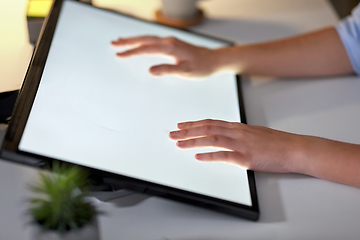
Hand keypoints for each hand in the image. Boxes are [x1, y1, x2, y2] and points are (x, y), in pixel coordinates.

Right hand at [111, 36, 220, 77]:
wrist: (213, 60)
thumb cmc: (201, 67)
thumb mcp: (185, 71)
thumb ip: (168, 70)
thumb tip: (151, 70)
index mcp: (170, 47)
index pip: (146, 49)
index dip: (131, 52)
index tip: (119, 55)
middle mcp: (169, 41)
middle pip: (144, 39)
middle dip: (128, 41)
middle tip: (113, 44)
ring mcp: (170, 41)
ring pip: (148, 38)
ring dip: (133, 40)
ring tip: (120, 42)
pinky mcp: (172, 43)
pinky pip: (153, 40)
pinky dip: (143, 41)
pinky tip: (140, 44)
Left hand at [169, 119, 303, 172]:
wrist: (294, 148)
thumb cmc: (277, 142)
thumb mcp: (255, 133)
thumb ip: (239, 134)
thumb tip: (227, 136)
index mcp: (238, 127)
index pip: (211, 122)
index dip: (194, 123)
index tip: (181, 125)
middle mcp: (237, 132)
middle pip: (207, 128)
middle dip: (187, 131)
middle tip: (172, 133)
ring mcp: (241, 144)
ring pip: (212, 139)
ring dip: (193, 141)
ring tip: (179, 143)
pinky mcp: (246, 157)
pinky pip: (224, 155)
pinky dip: (209, 156)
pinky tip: (198, 157)